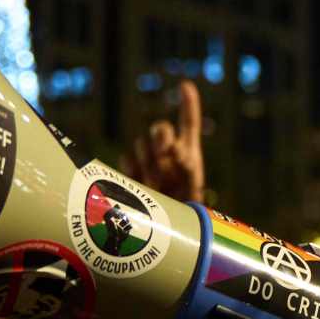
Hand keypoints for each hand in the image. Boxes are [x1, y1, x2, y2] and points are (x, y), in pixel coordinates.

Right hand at [123, 80, 206, 203]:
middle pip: (160, 130)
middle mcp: (167, 153)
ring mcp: (148, 162)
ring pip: (143, 144)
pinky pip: (128, 159)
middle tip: (165, 150)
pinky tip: (139, 177)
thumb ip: (185, 164)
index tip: (185, 86)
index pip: (188, 123)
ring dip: (149, 158)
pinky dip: (133, 165)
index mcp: (187, 152)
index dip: (188, 103)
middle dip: (161, 135)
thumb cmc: (186, 209)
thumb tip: (174, 149)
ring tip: (158, 182)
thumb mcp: (192, 184)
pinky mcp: (131, 174)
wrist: (166, 232)